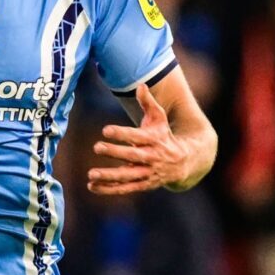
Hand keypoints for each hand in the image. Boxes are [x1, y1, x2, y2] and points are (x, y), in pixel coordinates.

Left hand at [87, 81, 193, 196]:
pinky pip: (125, 188)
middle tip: (97, 147)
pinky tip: (92, 186)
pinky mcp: (143, 185)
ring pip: (127, 176)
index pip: (137, 136)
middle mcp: (151, 157)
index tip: (105, 130)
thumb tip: (140, 85)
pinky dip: (109, 189)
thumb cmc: (164, 135)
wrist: (184, 162)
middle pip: (132, 155)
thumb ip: (148, 102)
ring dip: (109, 176)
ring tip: (91, 174)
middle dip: (115, 152)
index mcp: (154, 139)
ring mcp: (147, 173)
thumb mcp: (159, 118)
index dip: (122, 133)